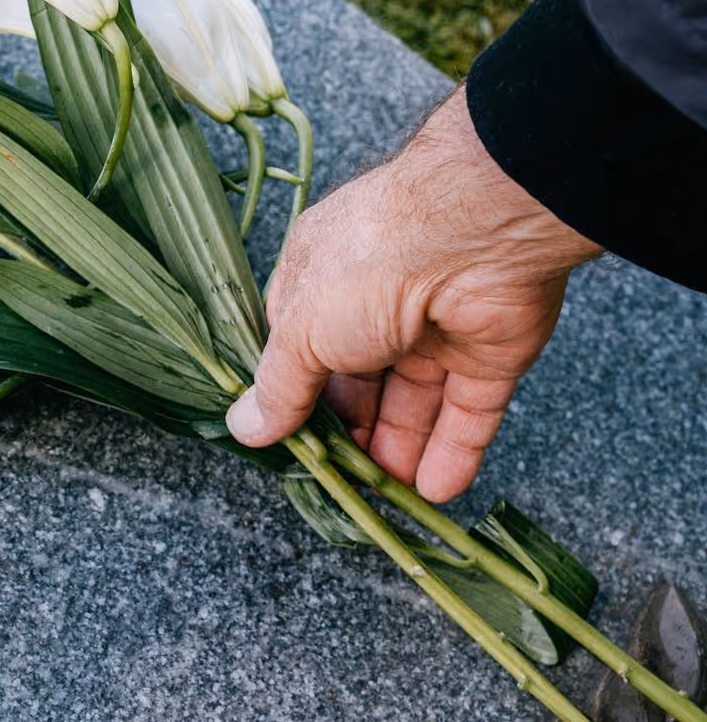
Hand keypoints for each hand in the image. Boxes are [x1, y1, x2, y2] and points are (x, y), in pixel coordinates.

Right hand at [225, 87, 599, 500]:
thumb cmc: (368, 266)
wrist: (474, 235)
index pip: (302, 351)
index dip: (295, 399)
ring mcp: (435, 329)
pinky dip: (454, 452)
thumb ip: (279, 386)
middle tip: (339, 482)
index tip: (290, 445)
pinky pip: (469, 412)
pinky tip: (436, 491)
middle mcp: (376, 305)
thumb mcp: (301, 331)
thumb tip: (243, 426)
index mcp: (321, 283)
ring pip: (414, 403)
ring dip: (399, 450)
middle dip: (348, 434)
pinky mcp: (489, 354)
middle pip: (358, 384)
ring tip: (386, 497)